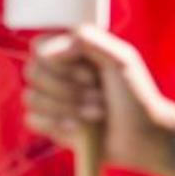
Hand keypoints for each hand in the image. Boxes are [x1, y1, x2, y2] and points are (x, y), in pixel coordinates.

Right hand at [23, 25, 174, 175]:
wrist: (143, 136)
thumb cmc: (136, 95)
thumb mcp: (121, 58)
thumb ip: (88, 40)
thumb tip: (48, 48)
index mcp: (72, 51)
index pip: (39, 46)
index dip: (59, 62)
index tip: (90, 73)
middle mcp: (58, 73)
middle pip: (32, 72)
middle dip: (68, 89)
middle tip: (99, 96)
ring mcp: (52, 99)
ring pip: (31, 97)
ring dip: (67, 107)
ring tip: (96, 114)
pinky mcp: (50, 124)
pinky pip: (32, 119)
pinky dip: (57, 124)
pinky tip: (80, 128)